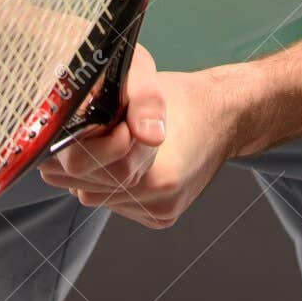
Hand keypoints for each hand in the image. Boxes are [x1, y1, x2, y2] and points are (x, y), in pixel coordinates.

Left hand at [37, 46, 239, 228]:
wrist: (226, 117)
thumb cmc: (183, 98)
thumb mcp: (147, 82)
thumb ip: (117, 105)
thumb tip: (85, 125)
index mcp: (156, 169)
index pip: (80, 163)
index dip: (75, 137)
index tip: (84, 117)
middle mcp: (158, 199)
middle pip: (82, 183)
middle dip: (77, 153)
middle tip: (88, 126)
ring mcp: (158, 212)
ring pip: (93, 195)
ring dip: (91, 170)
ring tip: (106, 140)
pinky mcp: (159, 218)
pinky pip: (112, 203)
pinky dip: (108, 182)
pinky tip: (123, 159)